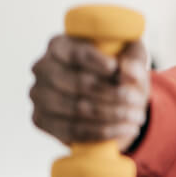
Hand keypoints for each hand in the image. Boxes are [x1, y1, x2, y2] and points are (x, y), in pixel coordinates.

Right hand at [30, 36, 151, 152]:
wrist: (109, 99)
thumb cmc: (119, 71)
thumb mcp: (132, 58)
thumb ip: (133, 59)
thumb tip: (128, 71)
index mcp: (60, 45)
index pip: (75, 53)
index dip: (95, 62)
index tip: (115, 69)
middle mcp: (42, 68)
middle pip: (78, 83)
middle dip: (112, 93)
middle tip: (136, 100)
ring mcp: (39, 95)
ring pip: (78, 109)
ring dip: (112, 114)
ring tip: (136, 116)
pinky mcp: (41, 120)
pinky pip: (73, 130)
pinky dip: (103, 131)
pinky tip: (125, 129)